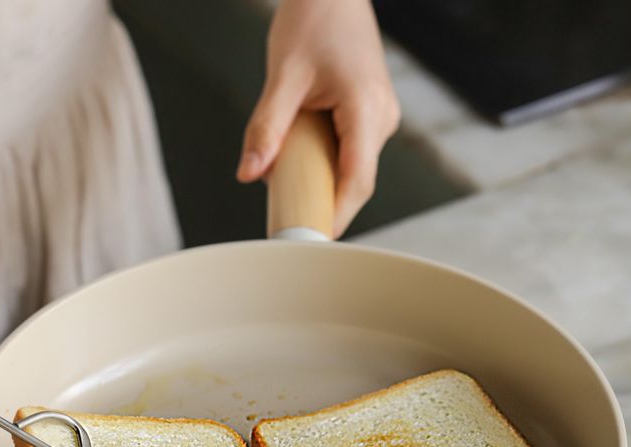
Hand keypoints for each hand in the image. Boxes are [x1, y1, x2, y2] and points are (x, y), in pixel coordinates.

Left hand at [237, 0, 399, 237]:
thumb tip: (249, 174)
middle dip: (321, 201)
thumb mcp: (283, 75)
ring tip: (286, 173)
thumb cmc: (314, 17)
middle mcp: (382, 118)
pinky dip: (322, 162)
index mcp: (367, 109)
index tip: (312, 241)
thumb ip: (266, 128)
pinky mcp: (368, 116)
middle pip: (354, 181)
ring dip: (319, 179)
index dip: (335, 216)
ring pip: (350, 169)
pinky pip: (348, 153)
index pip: (357, 182)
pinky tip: (298, 152)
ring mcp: (379, 118)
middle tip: (286, 216)